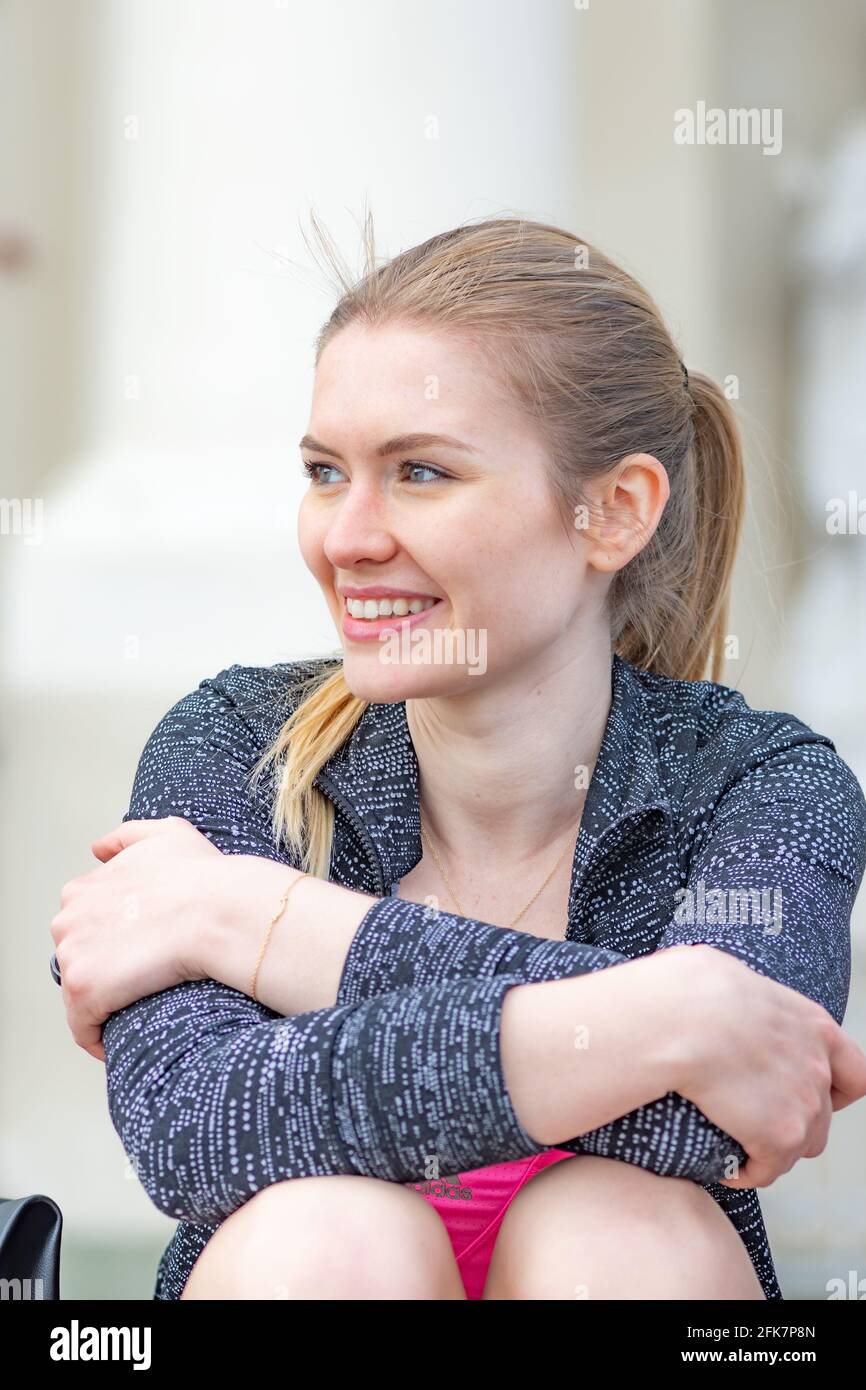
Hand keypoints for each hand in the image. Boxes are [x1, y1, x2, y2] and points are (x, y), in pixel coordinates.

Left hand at [50, 816, 221, 1062]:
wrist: (218, 911)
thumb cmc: (203, 877)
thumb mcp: (166, 833)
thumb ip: (125, 836)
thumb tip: (97, 850)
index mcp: (82, 889)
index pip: (82, 926)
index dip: (109, 942)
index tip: (136, 954)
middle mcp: (68, 920)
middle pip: (76, 959)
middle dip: (102, 971)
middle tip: (142, 982)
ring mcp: (73, 957)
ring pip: (78, 994)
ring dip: (102, 1005)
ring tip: (137, 1011)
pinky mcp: (84, 992)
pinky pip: (83, 1028)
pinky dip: (98, 1038)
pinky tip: (120, 1041)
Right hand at [662, 943, 865, 1187]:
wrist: (685, 1021)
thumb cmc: (692, 990)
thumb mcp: (726, 973)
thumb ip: (739, 991)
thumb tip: (711, 982)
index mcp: (812, 1024)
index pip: (853, 1070)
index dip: (835, 1088)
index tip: (812, 1093)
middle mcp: (818, 1066)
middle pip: (824, 1116)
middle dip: (795, 1123)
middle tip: (758, 1121)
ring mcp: (805, 1104)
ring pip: (800, 1146)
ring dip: (772, 1150)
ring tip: (741, 1147)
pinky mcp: (780, 1137)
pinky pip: (767, 1169)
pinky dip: (747, 1172)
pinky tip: (727, 1168)